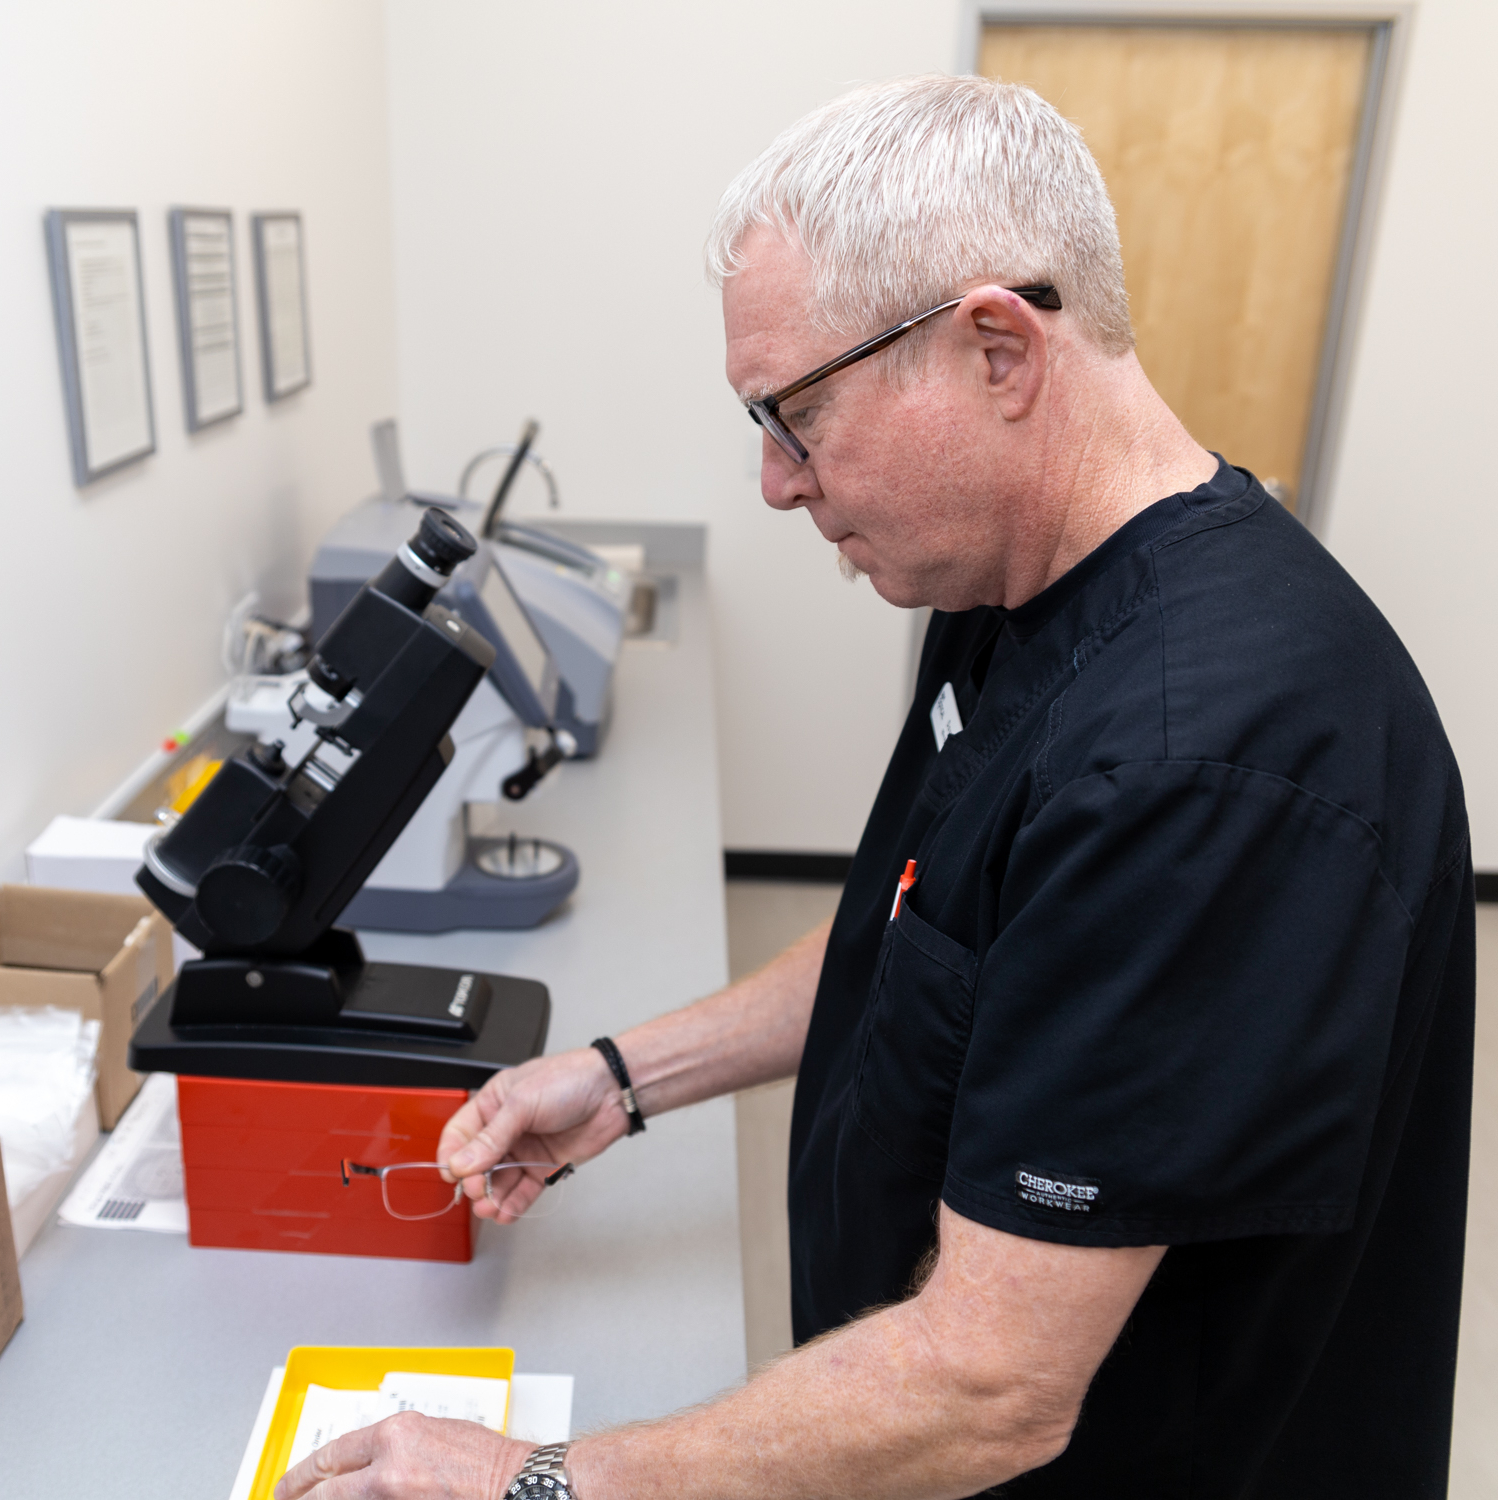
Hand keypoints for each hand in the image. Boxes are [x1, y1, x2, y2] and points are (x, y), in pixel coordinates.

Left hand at [273, 1413, 531, 1498]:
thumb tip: (361, 1468)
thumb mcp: (433, 1434)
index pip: (331, 1455)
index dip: (301, 1475)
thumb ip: (392, 1449)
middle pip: (323, 1488)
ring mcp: (394, 1497)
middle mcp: (388, 1467)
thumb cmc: (486, 1460)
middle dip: (299, 1498)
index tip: (289, 1485)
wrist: (516, 1484)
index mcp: (396, 1435)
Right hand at [439, 1046, 628, 1219]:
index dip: (452, 1156)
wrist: (612, 1092)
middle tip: (478, 1191)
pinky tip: (506, 1213)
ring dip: (491, 1198)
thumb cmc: (570, 1079)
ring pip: (498, 1182)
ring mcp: (525, 1150)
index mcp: (493, 1104)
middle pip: (476, 1164)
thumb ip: (492, 1137)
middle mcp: (505, 1129)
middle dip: (474, 1182)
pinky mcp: (544, 1167)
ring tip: (491, 1208)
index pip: (459, 1135)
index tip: (453, 1175)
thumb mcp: (523, 1103)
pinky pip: (522, 1191)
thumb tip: (463, 1163)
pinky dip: (512, 1205)